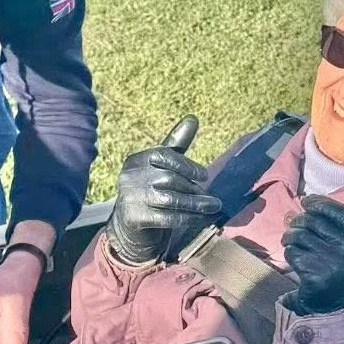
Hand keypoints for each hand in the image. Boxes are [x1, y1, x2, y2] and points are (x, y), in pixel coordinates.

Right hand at [106, 115, 220, 265]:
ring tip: (214, 206)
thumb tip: (193, 118)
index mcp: (137, 160)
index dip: (187, 165)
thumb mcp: (162, 166)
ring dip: (196, 204)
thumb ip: (176, 144)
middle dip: (193, 188)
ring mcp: (130, 197)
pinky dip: (188, 218)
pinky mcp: (134, 217)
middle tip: (212, 198)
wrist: (131, 226)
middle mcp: (130, 176)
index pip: (164, 156)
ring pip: (170, 199)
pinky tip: (202, 218)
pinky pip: (167, 217)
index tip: (205, 176)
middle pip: (169, 178)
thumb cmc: (151, 190)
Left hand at [283, 177, 343, 314]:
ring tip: (292, 240)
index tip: (306, 202)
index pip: (336, 211)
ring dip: (290, 236)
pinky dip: (290, 253)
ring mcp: (334, 266)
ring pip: (299, 236)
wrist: (338, 301)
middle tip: (294, 225)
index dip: (318, 203)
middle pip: (313, 222)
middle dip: (299, 221)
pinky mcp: (316, 277)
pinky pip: (293, 253)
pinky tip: (296, 259)